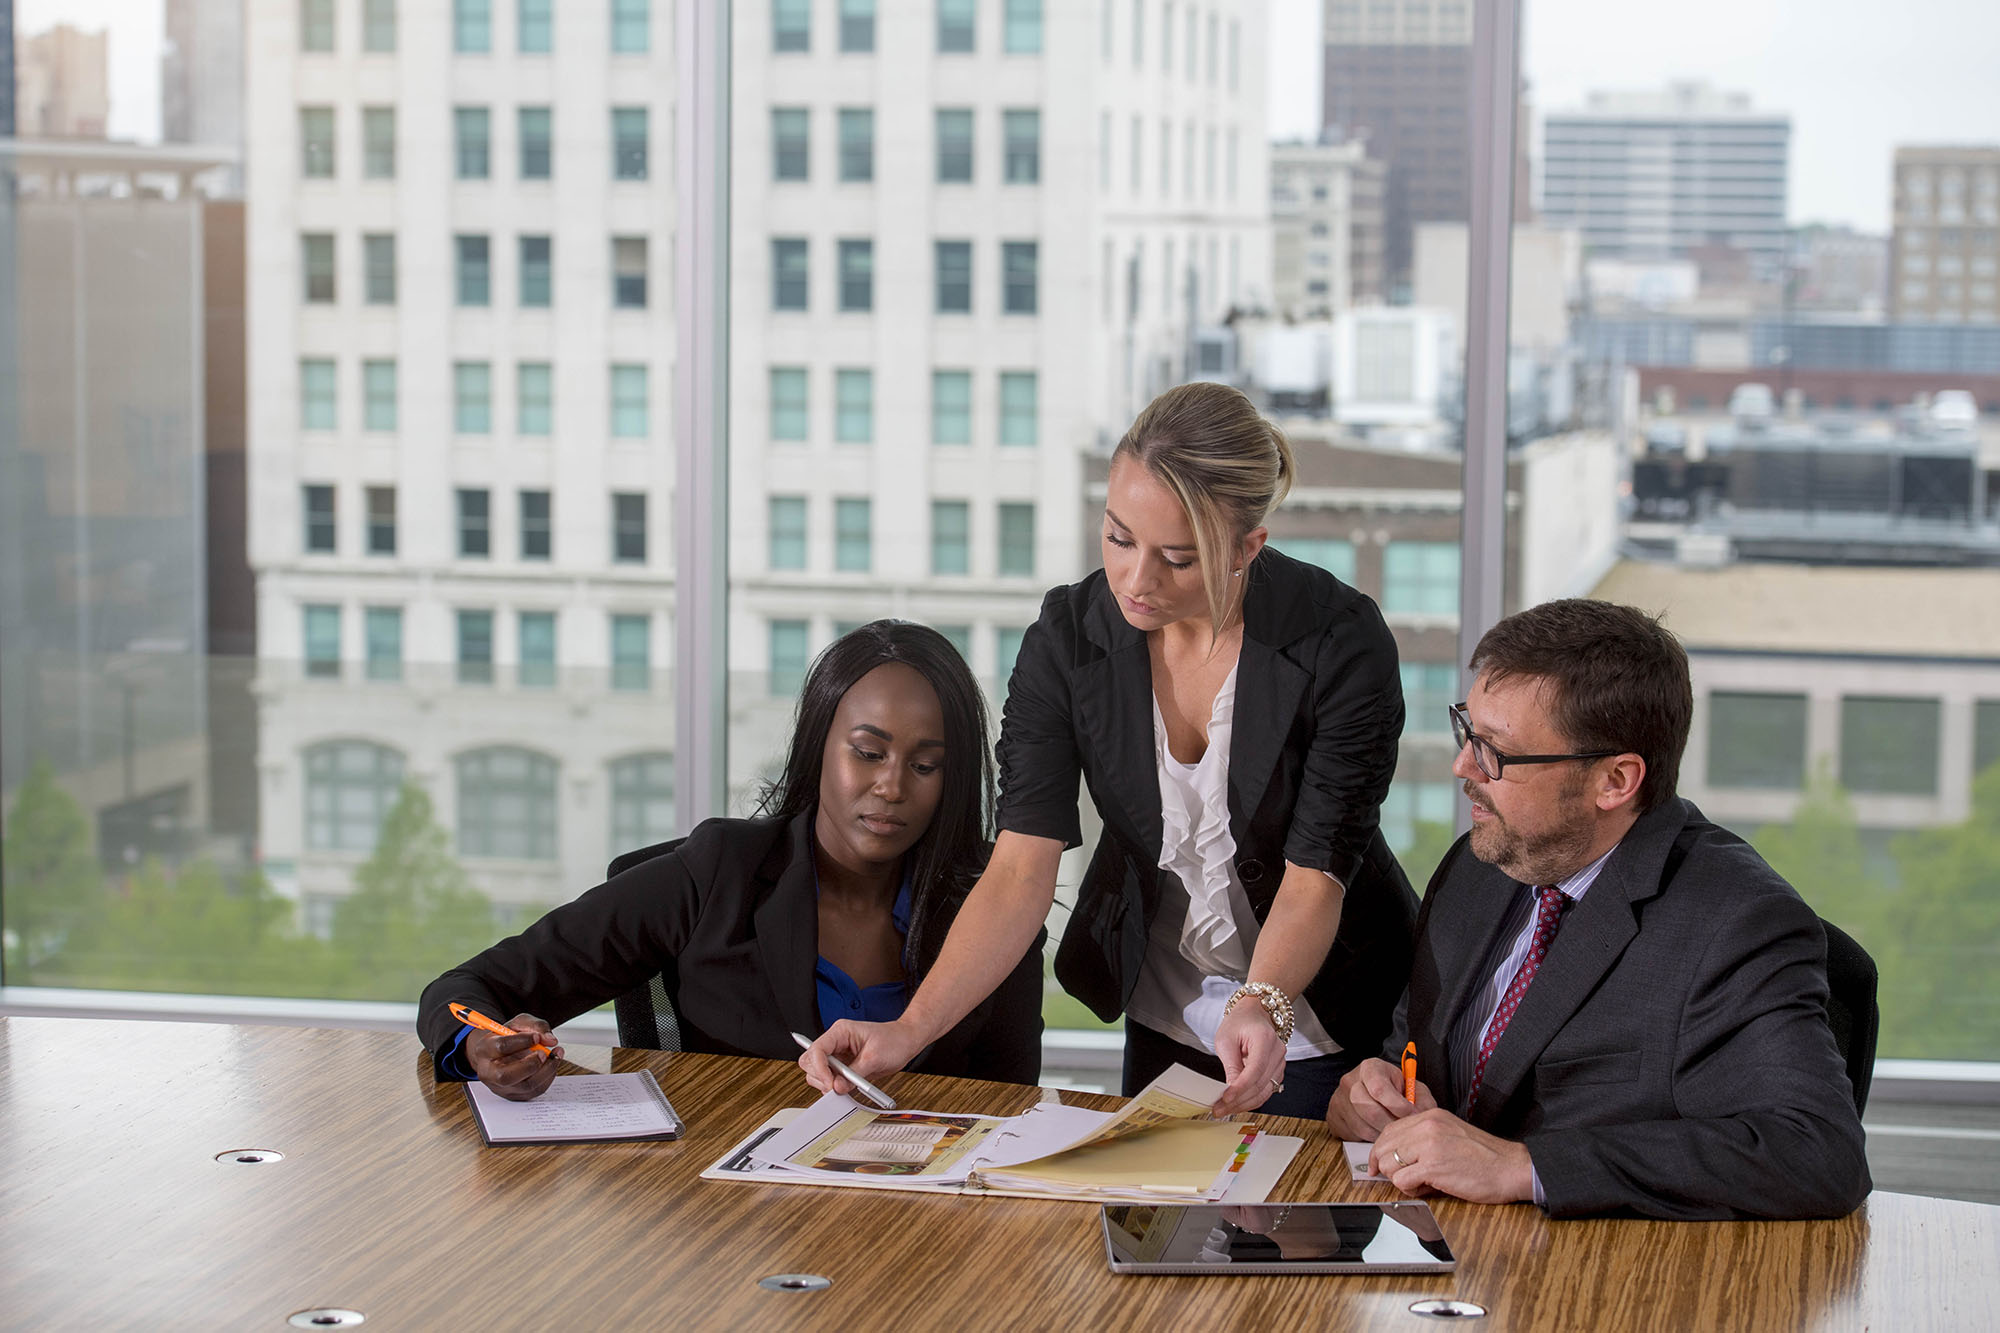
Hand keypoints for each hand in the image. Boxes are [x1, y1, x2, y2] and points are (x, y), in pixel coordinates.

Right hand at [466, 1013, 562, 1101]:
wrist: (499, 1054)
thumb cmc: (507, 1038)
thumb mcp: (519, 1023)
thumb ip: (536, 1026)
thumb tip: (550, 1040)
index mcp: (485, 1049)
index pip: (501, 1047)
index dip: (521, 1041)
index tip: (537, 1037)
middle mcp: (489, 1072)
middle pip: (505, 1076)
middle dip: (530, 1064)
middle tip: (544, 1053)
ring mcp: (501, 1087)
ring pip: (525, 1086)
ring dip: (546, 1070)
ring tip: (555, 1055)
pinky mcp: (515, 1095)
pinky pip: (535, 1091)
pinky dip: (548, 1077)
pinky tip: (552, 1064)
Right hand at [800, 1019, 924, 1095]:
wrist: (906, 1041)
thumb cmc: (894, 1040)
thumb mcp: (875, 1058)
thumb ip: (854, 1074)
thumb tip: (837, 1088)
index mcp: (841, 1031)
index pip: (817, 1049)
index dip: (819, 1068)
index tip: (830, 1084)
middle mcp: (835, 1041)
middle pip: (810, 1061)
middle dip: (820, 1077)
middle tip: (836, 1088)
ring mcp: (837, 1053)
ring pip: (816, 1071)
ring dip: (827, 1083)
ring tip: (845, 1087)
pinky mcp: (842, 1065)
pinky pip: (829, 1077)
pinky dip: (834, 1086)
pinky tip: (847, 1087)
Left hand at [1211, 1001, 1287, 1115]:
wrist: (1254, 1014)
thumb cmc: (1239, 1023)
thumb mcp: (1226, 1039)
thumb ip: (1230, 1065)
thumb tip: (1230, 1089)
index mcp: (1265, 1039)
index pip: (1255, 1070)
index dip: (1241, 1087)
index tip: (1225, 1098)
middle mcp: (1277, 1052)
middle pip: (1260, 1085)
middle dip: (1238, 1101)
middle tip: (1218, 1109)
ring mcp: (1280, 1062)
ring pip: (1264, 1092)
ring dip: (1244, 1104)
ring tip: (1224, 1109)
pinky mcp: (1277, 1071)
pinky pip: (1266, 1090)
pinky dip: (1251, 1099)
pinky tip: (1236, 1103)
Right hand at [1324, 1057, 1435, 1140]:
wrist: (1372, 1092)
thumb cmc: (1395, 1090)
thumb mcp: (1413, 1088)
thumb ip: (1422, 1100)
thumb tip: (1421, 1117)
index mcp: (1370, 1068)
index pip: (1379, 1088)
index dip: (1397, 1105)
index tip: (1410, 1113)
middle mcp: (1350, 1081)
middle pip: (1369, 1109)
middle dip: (1390, 1123)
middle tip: (1403, 1127)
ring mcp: (1340, 1100)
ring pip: (1362, 1126)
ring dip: (1382, 1134)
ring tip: (1393, 1129)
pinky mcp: (1334, 1118)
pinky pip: (1354, 1136)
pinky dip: (1371, 1139)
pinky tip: (1379, 1132)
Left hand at [1369, 1109, 1534, 1204]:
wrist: (1512, 1167)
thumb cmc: (1485, 1157)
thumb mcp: (1450, 1134)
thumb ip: (1423, 1139)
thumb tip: (1396, 1155)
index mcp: (1430, 1116)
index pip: (1389, 1131)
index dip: (1381, 1151)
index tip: (1378, 1166)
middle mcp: (1426, 1126)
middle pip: (1384, 1147)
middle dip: (1388, 1167)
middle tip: (1401, 1179)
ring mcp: (1429, 1145)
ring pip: (1389, 1164)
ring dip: (1400, 1179)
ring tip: (1421, 1183)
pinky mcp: (1433, 1166)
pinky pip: (1402, 1181)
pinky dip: (1410, 1189)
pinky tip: (1427, 1189)